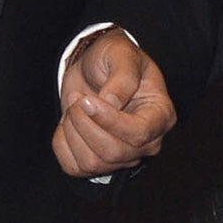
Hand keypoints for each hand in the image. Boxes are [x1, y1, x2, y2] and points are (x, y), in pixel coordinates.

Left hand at [52, 29, 176, 177]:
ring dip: (73, 131)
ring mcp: (123, 157)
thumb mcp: (121, 54)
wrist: (93, 67)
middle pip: (113, 153)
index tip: (86, 100)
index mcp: (161, 115)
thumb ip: (122, 78)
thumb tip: (111, 104)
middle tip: (76, 97)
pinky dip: (62, 144)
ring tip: (73, 105)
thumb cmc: (114, 57)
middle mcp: (147, 142)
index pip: (138, 133)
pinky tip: (68, 122)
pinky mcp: (97, 164)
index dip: (110, 121)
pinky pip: (74, 167)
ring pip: (92, 163)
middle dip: (86, 125)